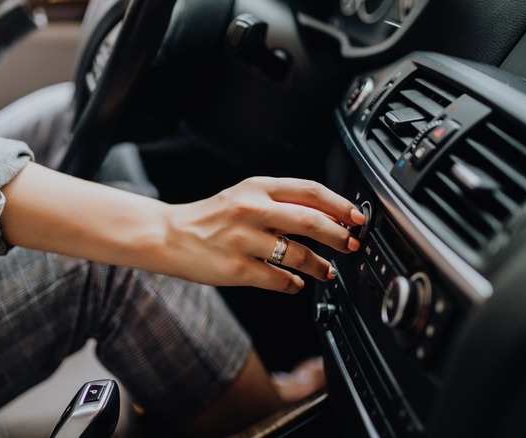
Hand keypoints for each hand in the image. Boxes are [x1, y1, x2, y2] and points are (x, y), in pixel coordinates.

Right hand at [162, 177, 365, 293]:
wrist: (168, 235)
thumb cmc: (209, 218)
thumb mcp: (243, 196)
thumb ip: (279, 201)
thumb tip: (324, 215)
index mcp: (257, 187)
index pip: (310, 192)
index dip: (340, 205)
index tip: (357, 217)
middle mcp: (251, 210)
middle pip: (311, 221)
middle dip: (339, 236)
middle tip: (351, 245)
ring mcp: (244, 240)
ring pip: (299, 255)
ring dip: (321, 266)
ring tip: (328, 271)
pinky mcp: (237, 269)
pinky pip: (279, 280)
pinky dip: (294, 284)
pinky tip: (296, 284)